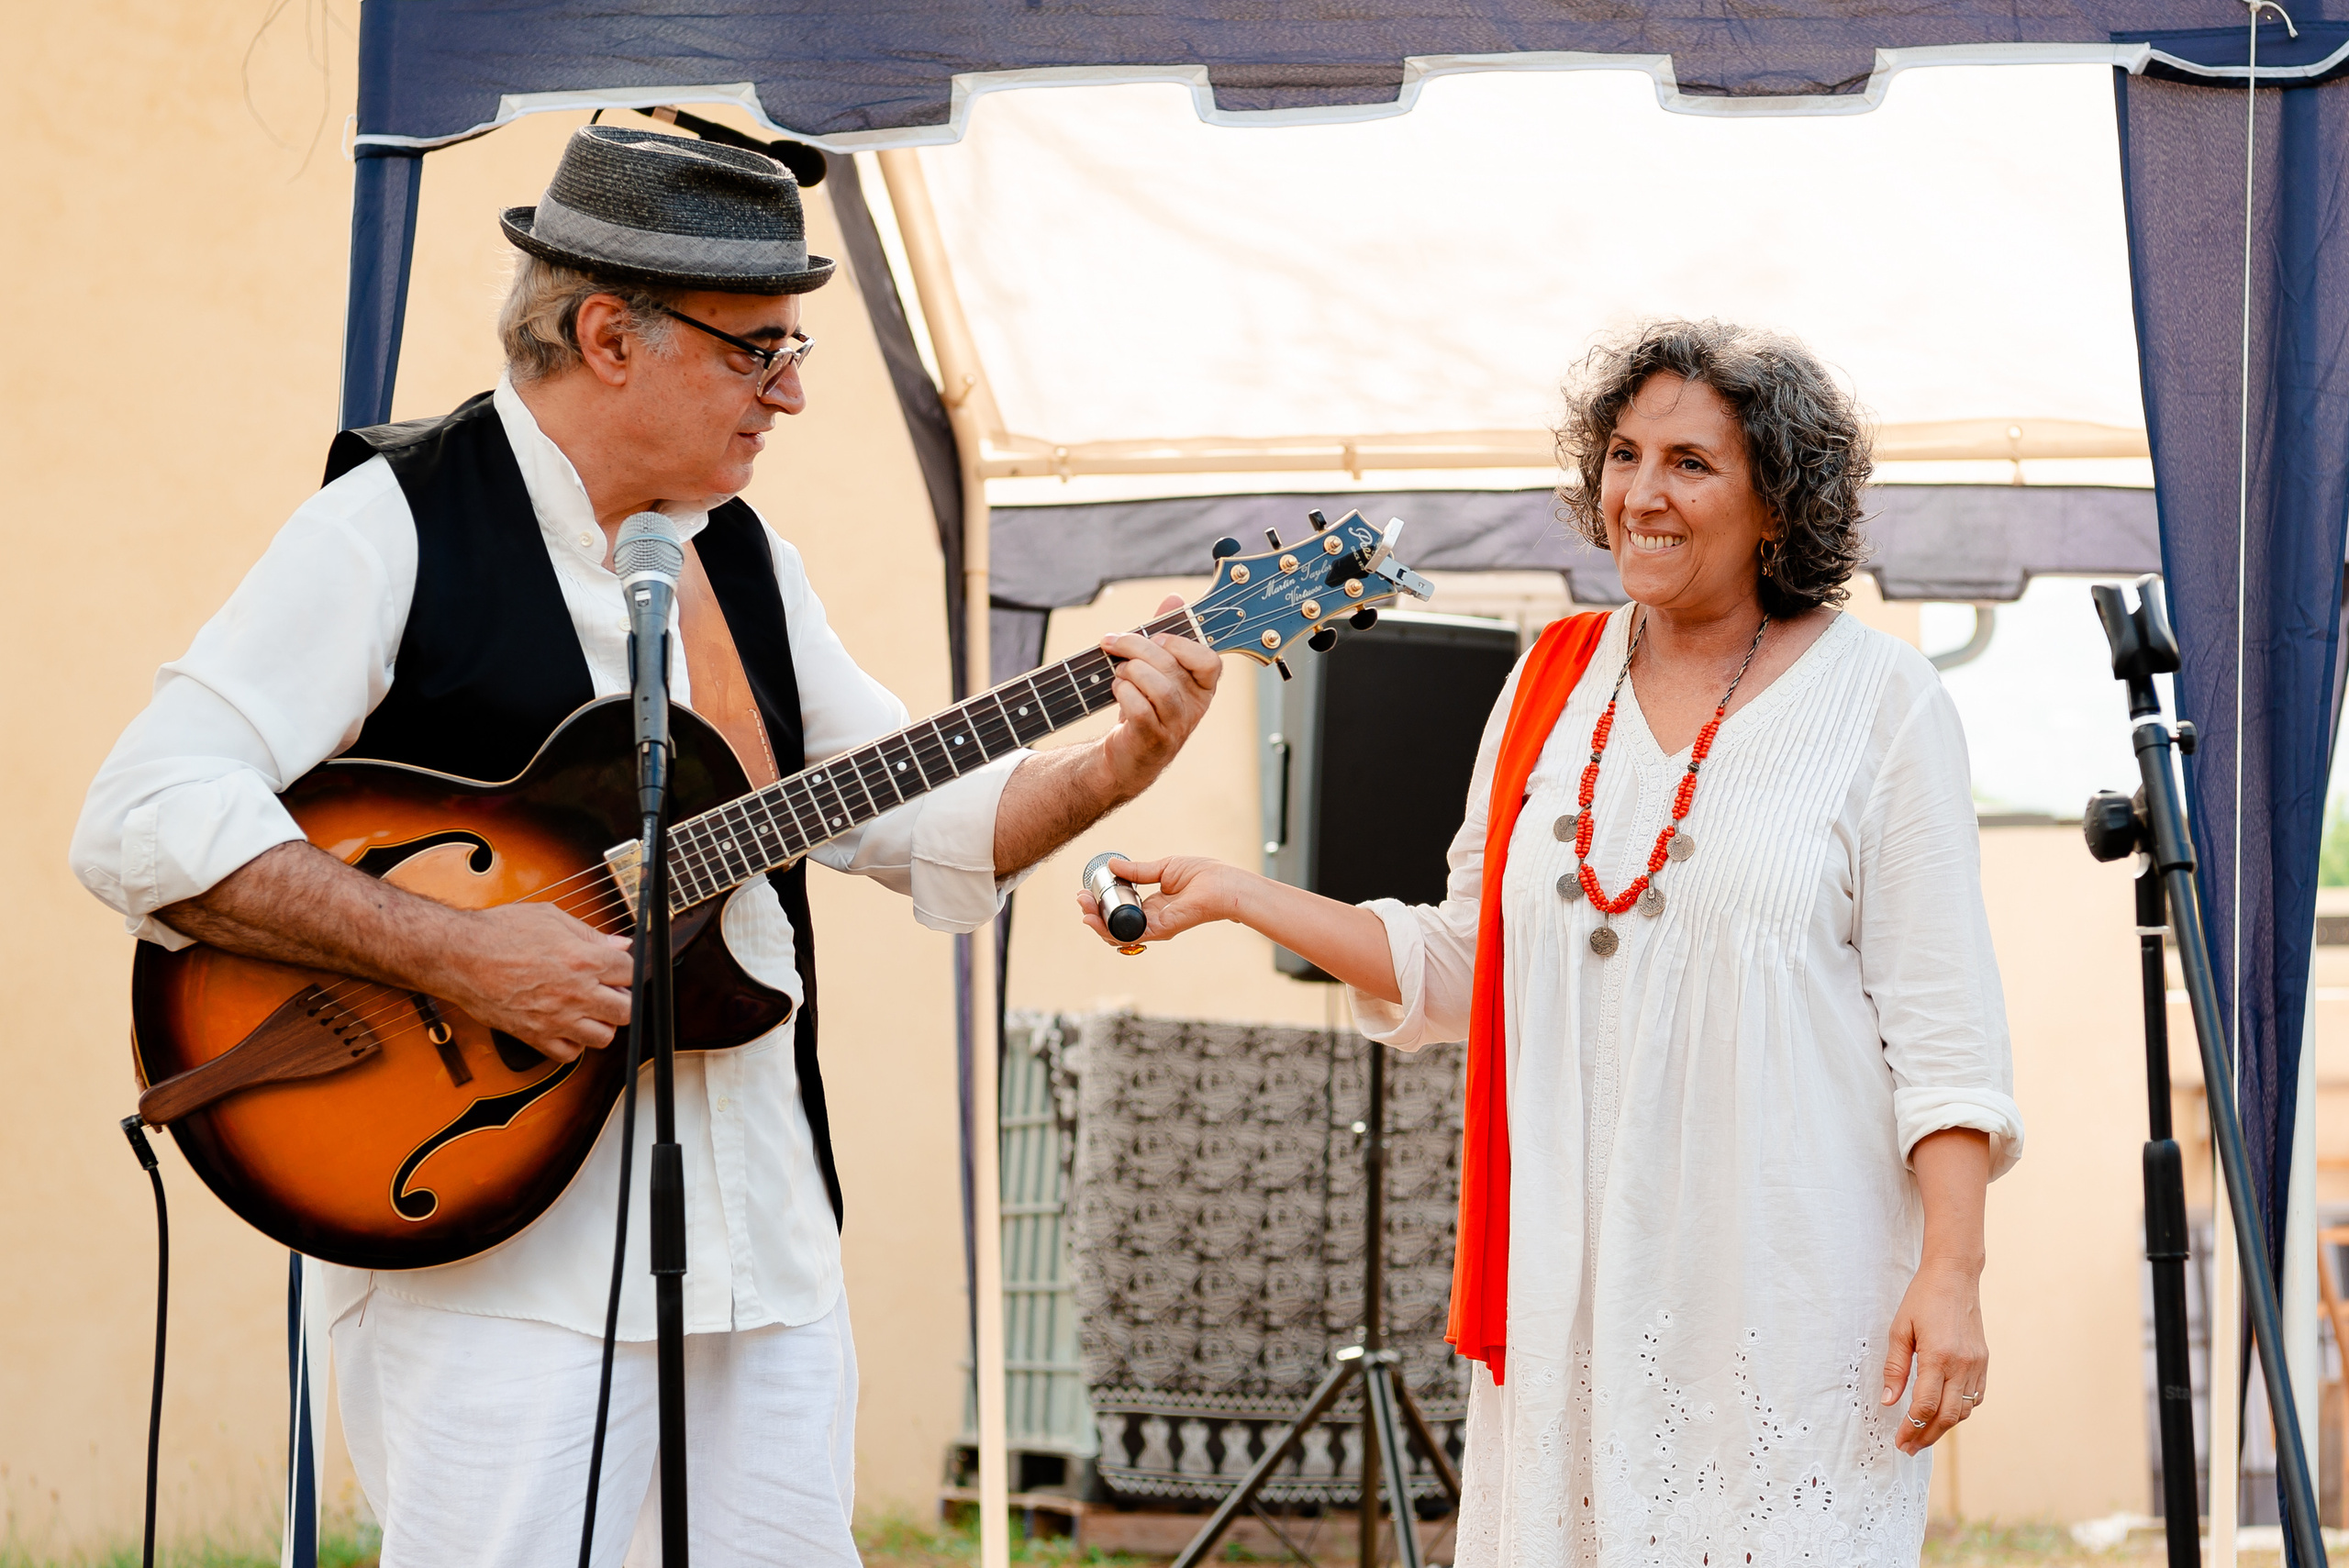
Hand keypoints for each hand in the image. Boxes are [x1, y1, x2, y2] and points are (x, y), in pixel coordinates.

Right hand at [431, 903, 634, 1061]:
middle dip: (620, 999)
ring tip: (587, 1009)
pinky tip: (565, 1025)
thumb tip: (619, 945)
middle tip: (606, 990)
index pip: (630, 972)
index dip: (625, 969)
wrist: (459, 955)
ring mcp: (556, 1019)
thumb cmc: (499, 932)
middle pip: (626, 1010)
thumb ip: (591, 934)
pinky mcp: (535, 1036)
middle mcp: (575, 993)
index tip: (616, 969)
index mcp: (583, 960)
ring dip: (601, 1023)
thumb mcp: (551, 917)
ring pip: (604, 1037)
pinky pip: (570, 1055)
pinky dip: (573, 1044)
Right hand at [1076, 855, 1241, 947]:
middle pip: (1115, 925)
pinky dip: (1112, 929)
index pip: (1120, 912)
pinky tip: (1097, 918)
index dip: (1102, 904)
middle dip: (1094, 914)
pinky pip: (1132, 935)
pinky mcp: (1161, 930)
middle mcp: (1151, 920)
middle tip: (1081, 900)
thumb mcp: (1163, 868)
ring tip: (1085, 909)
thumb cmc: (1202, 875)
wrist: (1222, 883)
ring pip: (1119, 934)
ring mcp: (1155, 927)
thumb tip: (1112, 866)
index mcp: (1152, 907)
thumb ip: (1137, 871)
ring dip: (1097, 923)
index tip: (1087, 892)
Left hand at [1091, 596, 1221, 797]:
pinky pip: (1140, 709)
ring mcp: (1175, 726)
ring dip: (1130, 671)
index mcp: (1201, 687)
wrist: (1125, 756)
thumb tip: (1175, 598)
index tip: (1157, 637)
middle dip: (1136, 646)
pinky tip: (1116, 690)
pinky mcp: (1152, 740)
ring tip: (1118, 673)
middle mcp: (1194, 707)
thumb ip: (1166, 635)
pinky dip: (1123, 692)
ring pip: (1160, 687)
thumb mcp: (1155, 669)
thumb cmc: (1143, 707)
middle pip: (1171, 665)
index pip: (1209, 661)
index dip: (1182, 644)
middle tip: (1113, 643)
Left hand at [1881, 1256, 1988, 1453]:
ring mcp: (1977, 1365)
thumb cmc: (1922, 1299)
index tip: (1899, 1441)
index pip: (1925, 1406)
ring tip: (1923, 1435)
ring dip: (1943, 1428)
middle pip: (1946, 1416)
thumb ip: (1895, 1367)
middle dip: (1926, 1436)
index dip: (1912, 1428)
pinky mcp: (1984, 1362)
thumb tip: (1889, 1401)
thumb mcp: (1899, 1329)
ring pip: (1963, 1411)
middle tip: (1909, 1448)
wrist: (1955, 1277)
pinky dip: (1960, 1411)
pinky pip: (1976, 1397)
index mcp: (1938, 1357)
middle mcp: (1962, 1365)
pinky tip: (1944, 1414)